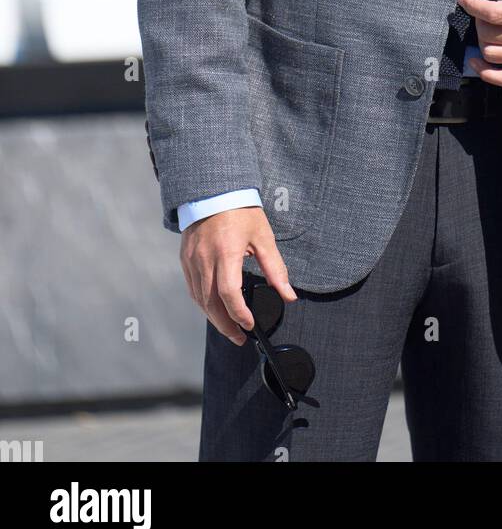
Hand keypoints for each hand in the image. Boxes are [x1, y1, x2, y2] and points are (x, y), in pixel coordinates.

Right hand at [180, 206, 296, 345]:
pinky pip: (192, 288)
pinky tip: (214, 309)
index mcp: (226, 253)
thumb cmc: (241, 211)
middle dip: (226, 325)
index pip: (229, 294)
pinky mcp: (185, 259)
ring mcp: (192, 260)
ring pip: (199, 299)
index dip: (239, 315)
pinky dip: (203, 303)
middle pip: (211, 303)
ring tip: (229, 328)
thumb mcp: (263, 237)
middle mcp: (205, 259)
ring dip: (213, 318)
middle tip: (240, 338)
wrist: (213, 190)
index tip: (250, 326)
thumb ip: (275, 269)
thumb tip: (288, 295)